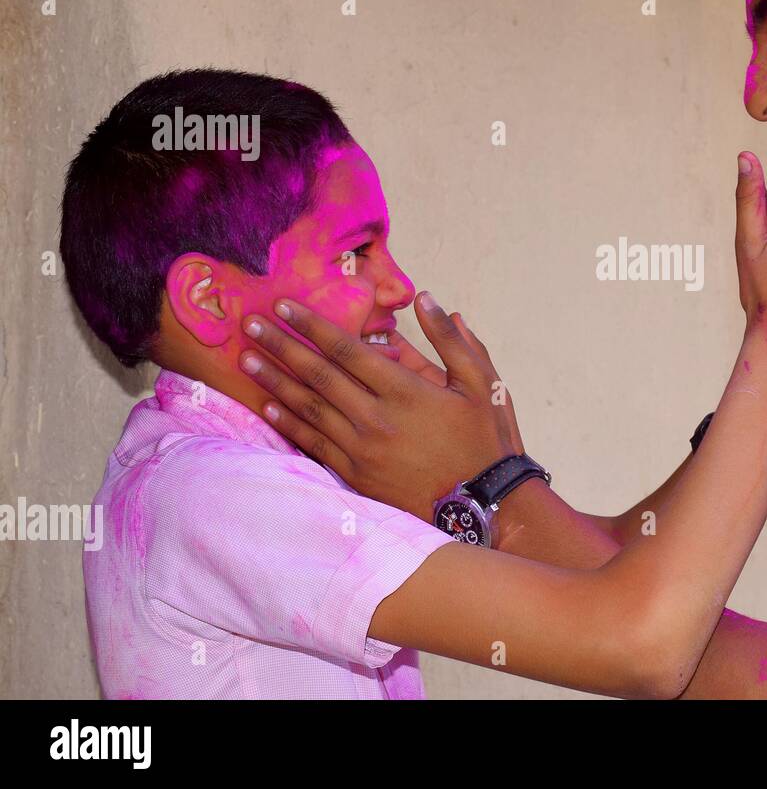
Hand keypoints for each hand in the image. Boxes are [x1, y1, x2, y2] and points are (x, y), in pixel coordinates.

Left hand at [239, 293, 522, 520]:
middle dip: (281, 346)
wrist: (483, 505)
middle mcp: (377, 418)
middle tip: (250, 324)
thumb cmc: (483, 439)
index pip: (347, 349)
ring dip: (274, 381)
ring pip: (309, 408)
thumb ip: (452, 340)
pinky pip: (313, 444)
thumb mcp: (481, 384)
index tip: (285, 306)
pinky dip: (288, 424)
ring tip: (246, 359)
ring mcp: (363, 449)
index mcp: (405, 390)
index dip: (312, 325)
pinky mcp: (356, 475)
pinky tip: (267, 407)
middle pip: (318, 375)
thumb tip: (425, 299)